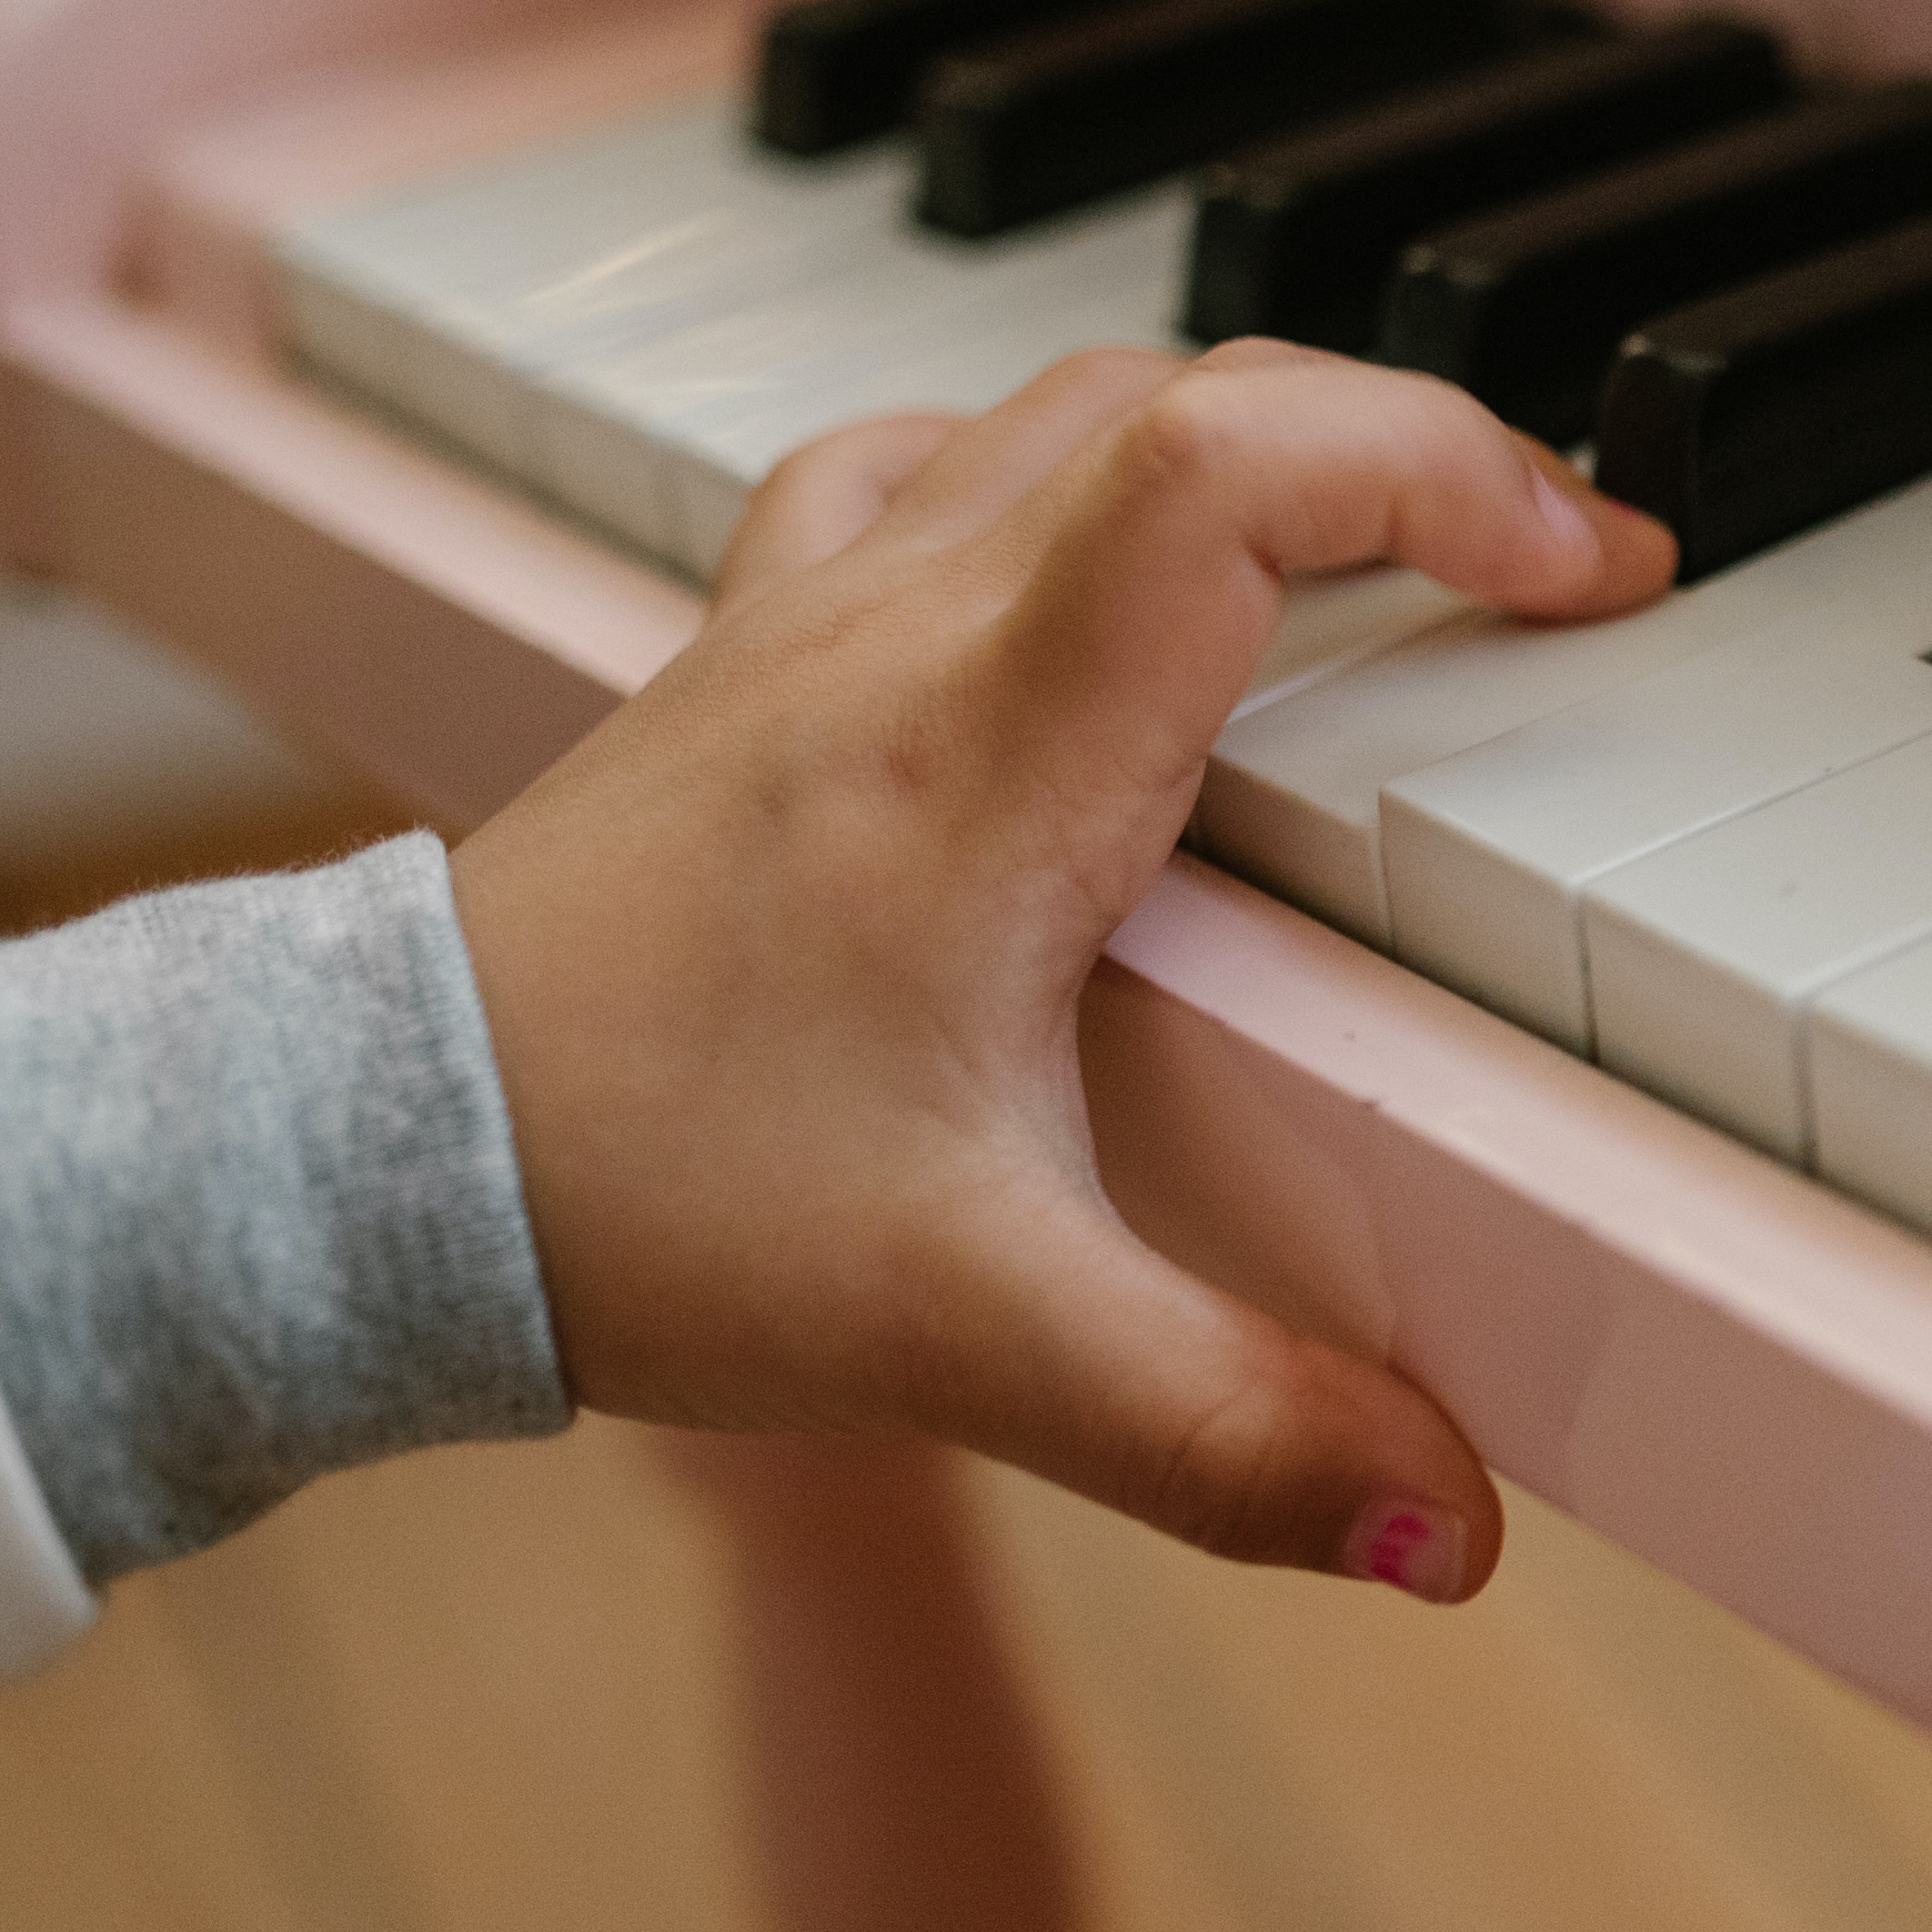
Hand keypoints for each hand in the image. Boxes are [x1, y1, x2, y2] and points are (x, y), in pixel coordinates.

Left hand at [451, 344, 1676, 1598]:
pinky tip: (1094, 551)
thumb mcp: (966, 1344)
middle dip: (1409, 456)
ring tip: (1371, 547)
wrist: (351, 1168)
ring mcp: (803, 623)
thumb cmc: (629, 1201)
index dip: (1445, 468)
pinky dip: (1055, 466)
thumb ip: (1232, 1437)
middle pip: (1187, 399)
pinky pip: (916, 467)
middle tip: (1542, 574)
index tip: (1581, 568)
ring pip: (1057, 406)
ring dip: (1244, 439)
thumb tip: (1450, 1532)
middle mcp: (897, 633)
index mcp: (986, 749)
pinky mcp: (742, 660)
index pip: (1237, 467)